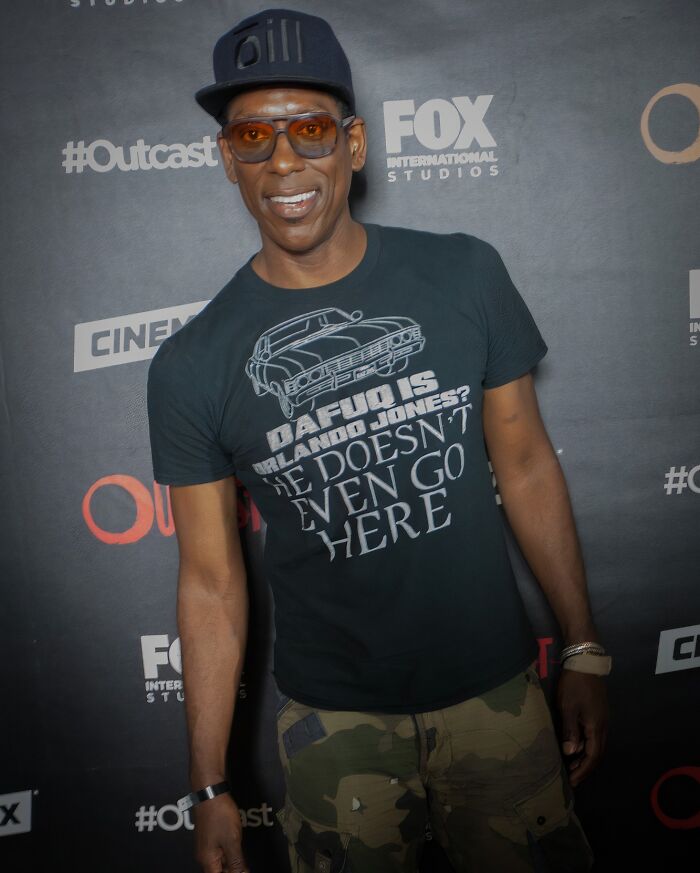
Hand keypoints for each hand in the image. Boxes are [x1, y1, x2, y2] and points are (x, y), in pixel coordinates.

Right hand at [193, 793, 248, 872]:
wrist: (210, 791)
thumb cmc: (220, 816)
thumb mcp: (232, 841)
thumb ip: (236, 863)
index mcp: (207, 860)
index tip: (244, 871)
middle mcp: (204, 855)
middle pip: (219, 871)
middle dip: (233, 870)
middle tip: (246, 866)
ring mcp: (207, 844)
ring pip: (221, 861)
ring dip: (233, 862)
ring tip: (245, 861)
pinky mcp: (211, 835)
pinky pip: (221, 850)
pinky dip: (231, 852)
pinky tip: (239, 847)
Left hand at [556, 669, 607, 787]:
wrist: (586, 663)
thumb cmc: (575, 685)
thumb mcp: (568, 707)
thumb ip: (570, 731)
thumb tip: (571, 753)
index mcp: (596, 727)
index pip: (592, 756)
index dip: (583, 770)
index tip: (572, 781)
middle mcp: (603, 726)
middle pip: (597, 754)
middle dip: (585, 767)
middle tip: (571, 777)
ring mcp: (602, 719)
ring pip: (597, 745)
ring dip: (586, 757)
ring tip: (572, 765)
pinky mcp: (599, 713)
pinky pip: (594, 736)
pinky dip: (586, 746)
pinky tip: (576, 746)